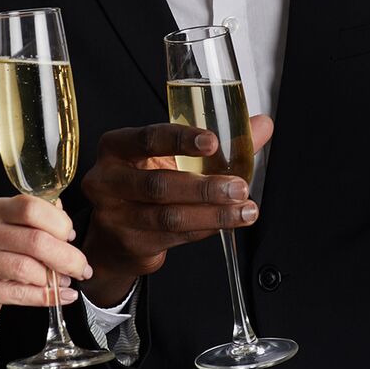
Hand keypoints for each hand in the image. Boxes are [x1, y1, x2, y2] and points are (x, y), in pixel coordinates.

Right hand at [0, 195, 91, 328]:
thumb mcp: (11, 235)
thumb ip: (36, 225)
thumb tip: (65, 221)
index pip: (31, 207)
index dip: (58, 223)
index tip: (71, 237)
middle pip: (34, 239)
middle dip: (66, 256)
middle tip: (82, 267)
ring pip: (26, 268)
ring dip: (54, 278)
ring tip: (66, 282)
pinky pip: (17, 293)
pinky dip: (45, 297)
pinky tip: (61, 297)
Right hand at [78, 116, 274, 303]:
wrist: (114, 235)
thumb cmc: (145, 182)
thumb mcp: (171, 157)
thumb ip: (216, 141)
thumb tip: (261, 125)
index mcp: (117, 147)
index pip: (149, 138)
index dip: (182, 139)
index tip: (213, 142)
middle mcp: (107, 180)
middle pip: (159, 184)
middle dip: (205, 187)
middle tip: (240, 186)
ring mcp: (114, 215)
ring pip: (169, 216)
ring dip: (213, 214)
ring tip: (244, 210)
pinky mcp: (129, 243)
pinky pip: (174, 237)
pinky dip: (204, 229)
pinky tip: (225, 223)